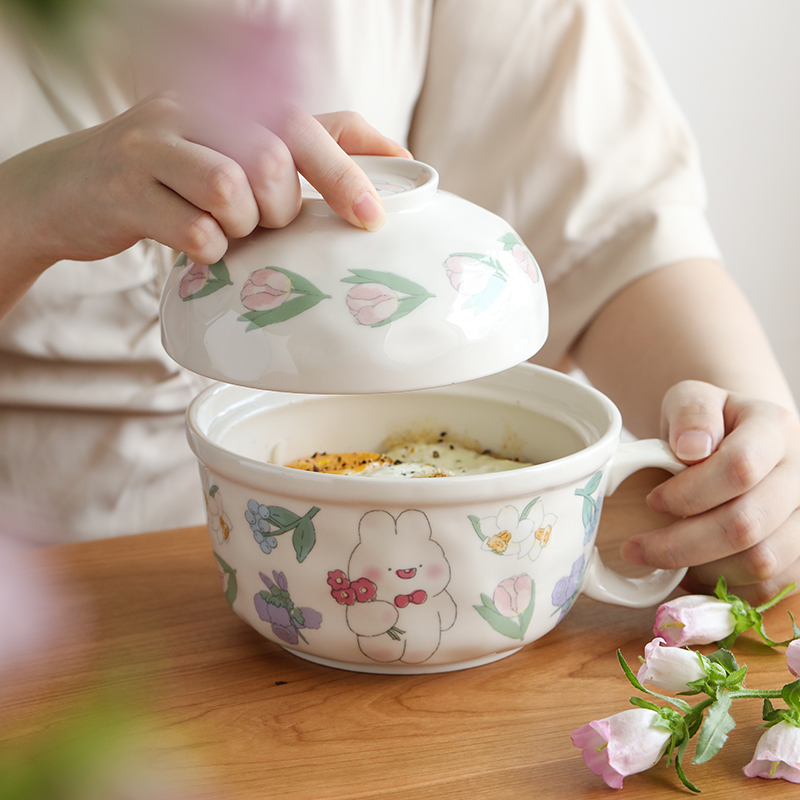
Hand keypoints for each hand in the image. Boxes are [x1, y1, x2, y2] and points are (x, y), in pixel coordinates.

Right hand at [0, 95, 409, 297]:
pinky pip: (195, 231)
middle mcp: (197, 110)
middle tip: (264, 221)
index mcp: (233, 103)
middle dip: (283, 206)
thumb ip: (295, 158)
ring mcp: (156, 144)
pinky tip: (196, 246)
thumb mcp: (230, 156)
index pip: (313, 124)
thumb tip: (385, 168)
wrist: (68, 188)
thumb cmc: (170, 181)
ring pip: (233, 188)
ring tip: (225, 230)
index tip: (375, 217)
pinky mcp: (126, 189)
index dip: (352, 169)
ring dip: (241, 226)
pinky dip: (207, 251)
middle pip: (276, 156)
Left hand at [620, 380, 799, 604]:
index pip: (739, 468)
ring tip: (662, 557)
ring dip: (700, 568)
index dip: (688, 493)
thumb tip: (691, 448)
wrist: (741, 441)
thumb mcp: (691, 399)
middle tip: (635, 547)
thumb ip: (691, 413)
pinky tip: (692, 570)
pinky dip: (724, 586)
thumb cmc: (709, 424)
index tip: (651, 499)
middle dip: (680, 543)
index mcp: (775, 429)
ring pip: (761, 561)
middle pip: (746, 524)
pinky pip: (769, 586)